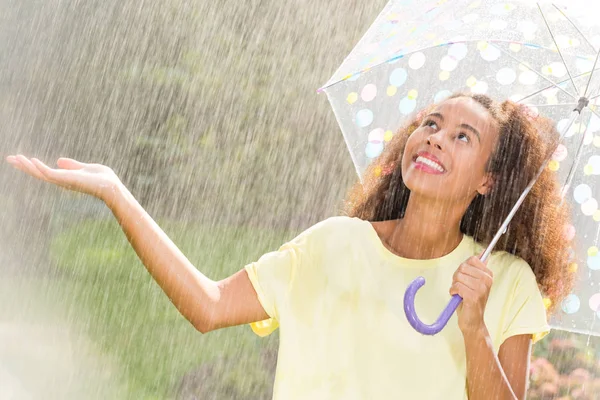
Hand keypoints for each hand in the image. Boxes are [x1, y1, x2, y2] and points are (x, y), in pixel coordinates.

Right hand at [6, 155, 122, 200]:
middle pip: (38, 173)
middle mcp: (62, 180)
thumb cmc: (103, 179)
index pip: (44, 171)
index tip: (19, 158)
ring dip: (27, 166)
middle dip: (23, 166)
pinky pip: (50, 174)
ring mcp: (64, 181)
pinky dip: (40, 168)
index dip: (31, 165)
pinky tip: (31, 160)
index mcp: (65, 177)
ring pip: (40, 174)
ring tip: (15, 158)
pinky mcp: (68, 180)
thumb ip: (72, 165)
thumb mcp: (85, 167)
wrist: (112, 186)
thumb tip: (59, 160)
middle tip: (9, 158)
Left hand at [449, 254, 492, 333]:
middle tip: (461, 287)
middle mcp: (487, 281)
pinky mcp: (473, 296)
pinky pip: (456, 286)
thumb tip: (482, 252)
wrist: (473, 322)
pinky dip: (453, 292)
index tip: (466, 278)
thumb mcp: (475, 282)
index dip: (463, 268)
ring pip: (458, 276)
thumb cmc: (471, 301)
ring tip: (460, 293)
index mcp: (488, 275)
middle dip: (457, 277)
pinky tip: (458, 297)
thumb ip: (477, 267)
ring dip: (455, 285)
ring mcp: (481, 288)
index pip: (472, 259)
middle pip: (463, 267)